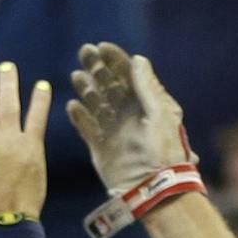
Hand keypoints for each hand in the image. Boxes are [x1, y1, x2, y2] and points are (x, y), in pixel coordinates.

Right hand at [69, 42, 192, 195]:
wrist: (154, 190)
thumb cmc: (164, 152)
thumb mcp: (160, 115)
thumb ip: (147, 87)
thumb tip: (137, 59)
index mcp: (146, 103)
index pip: (128, 74)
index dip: (115, 59)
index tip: (101, 47)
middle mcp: (129, 113)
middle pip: (109, 84)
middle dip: (97, 67)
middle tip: (84, 53)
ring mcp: (114, 129)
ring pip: (95, 102)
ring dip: (86, 87)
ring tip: (77, 77)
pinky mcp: (100, 146)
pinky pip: (86, 126)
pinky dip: (79, 116)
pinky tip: (73, 106)